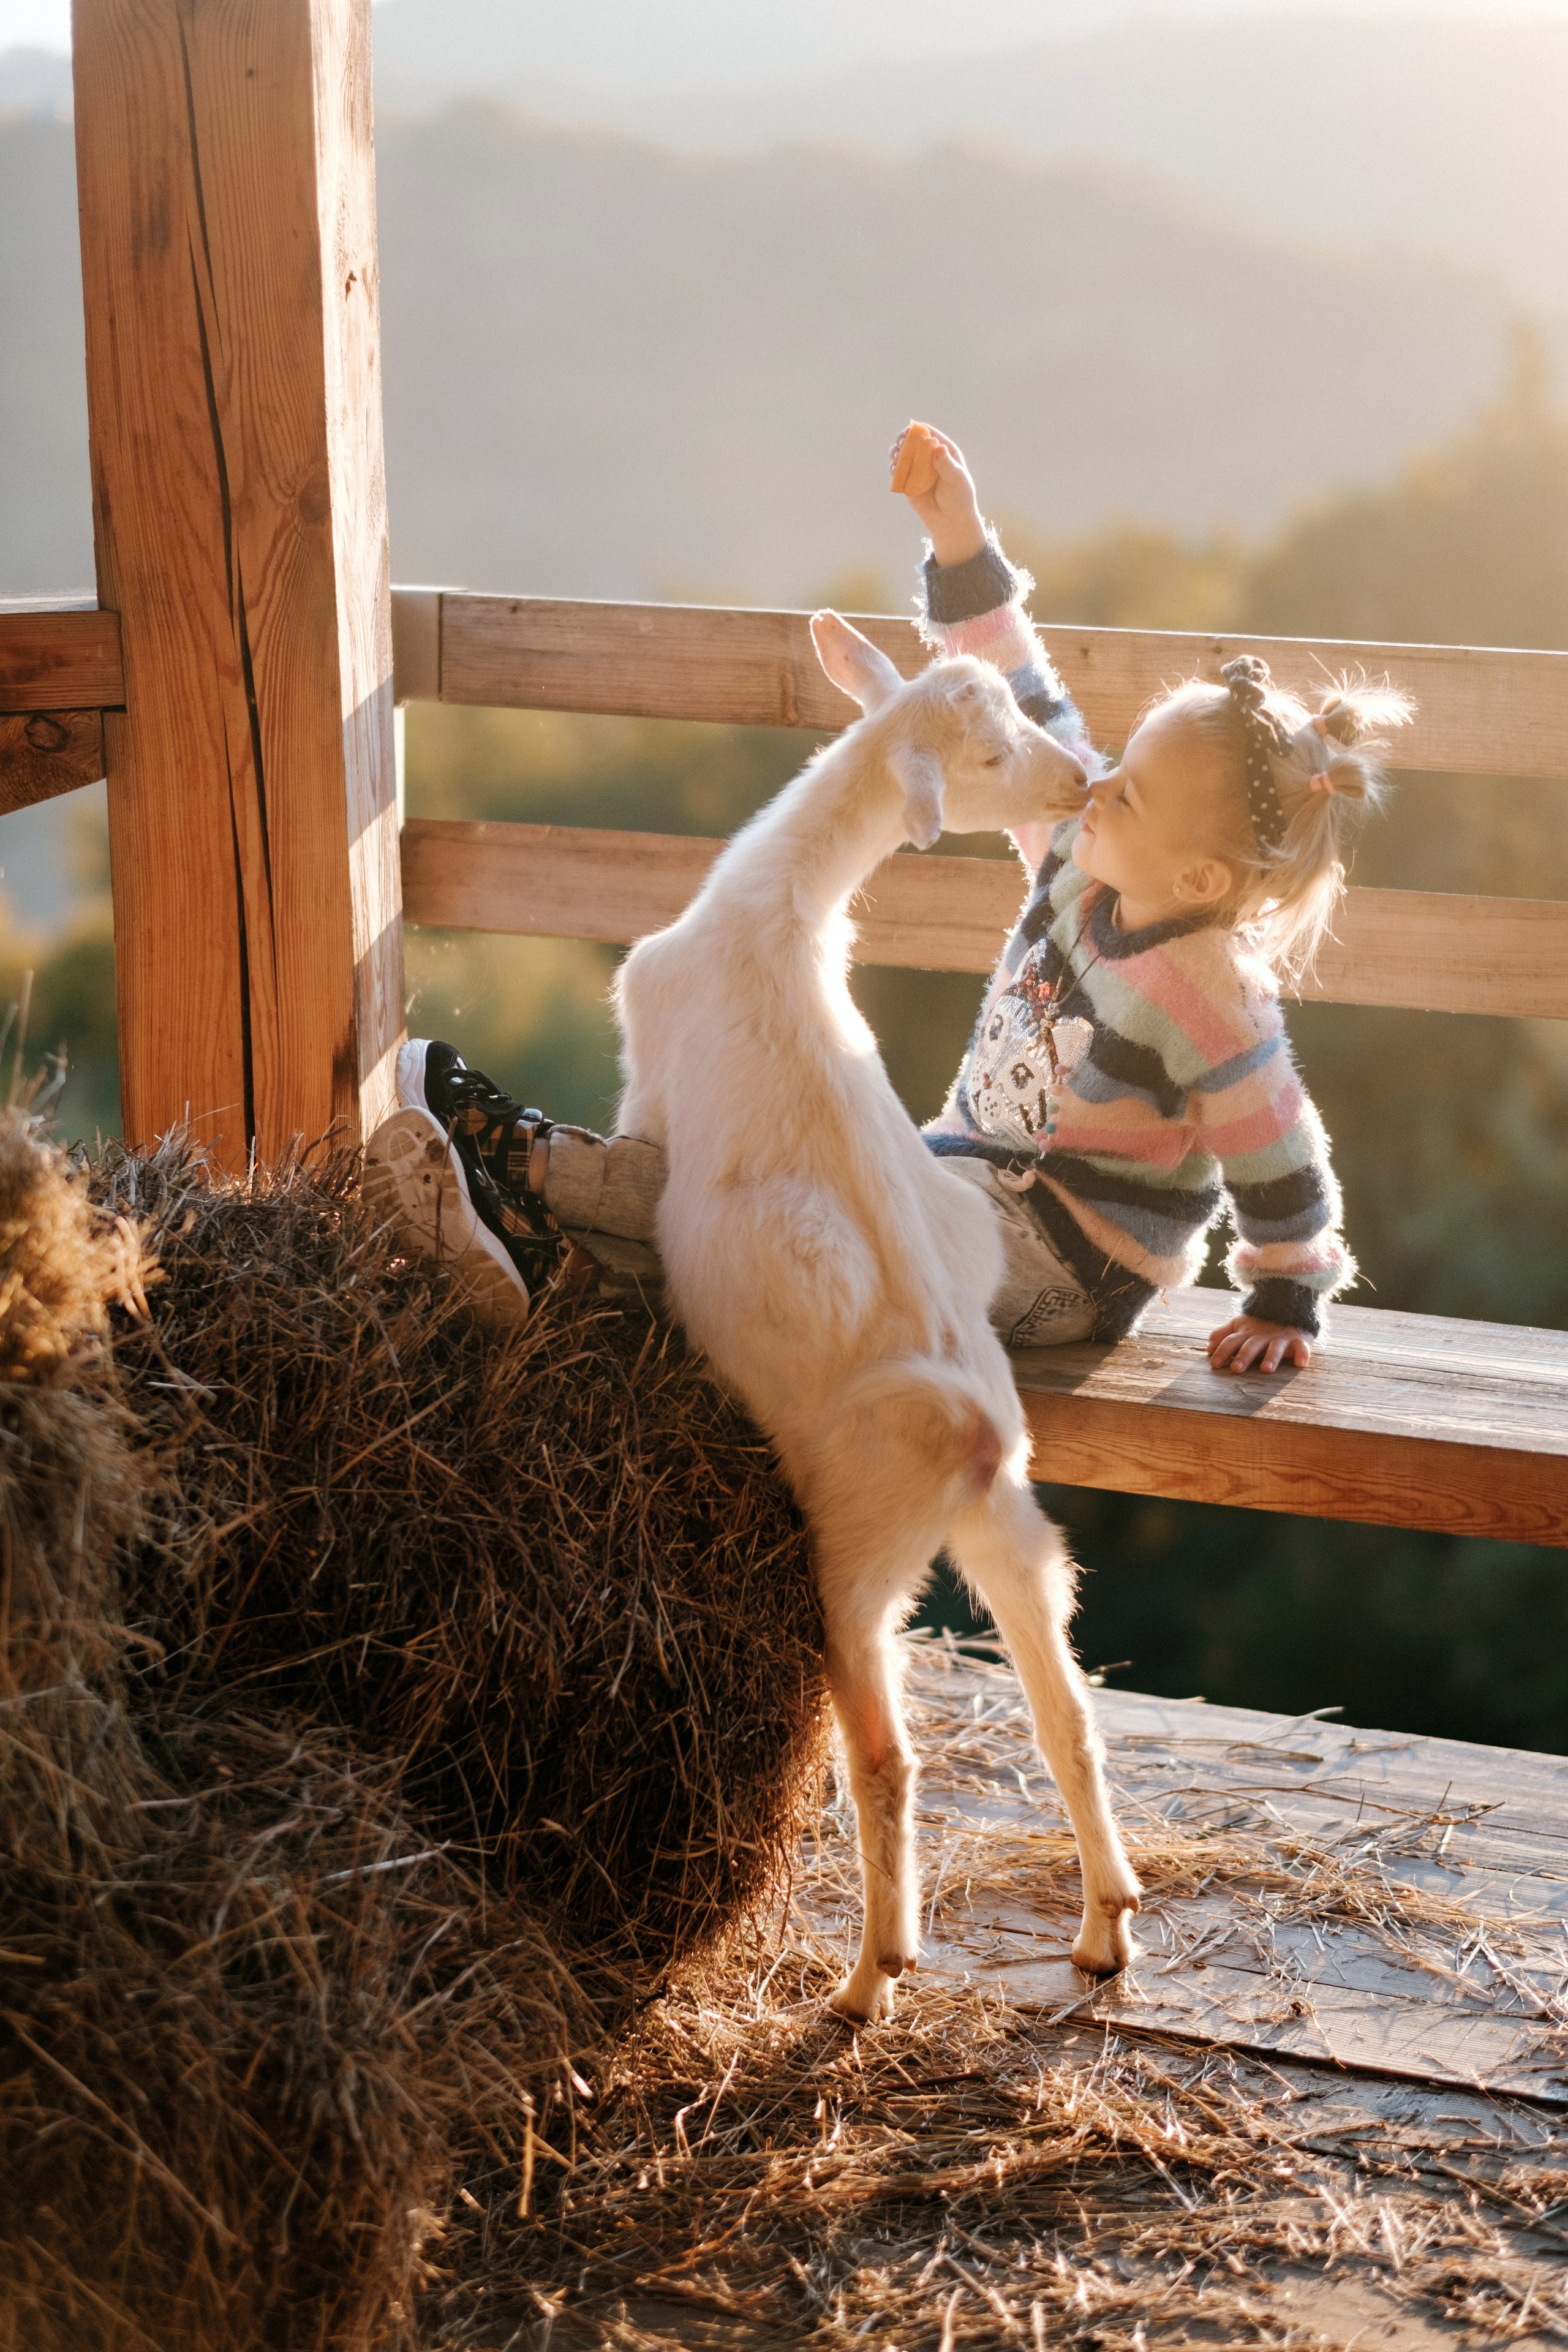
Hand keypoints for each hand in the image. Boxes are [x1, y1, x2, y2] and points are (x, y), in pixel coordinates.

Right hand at [890, 423, 985, 567]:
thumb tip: (938, 447)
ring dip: (896, 453)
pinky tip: (894, 470)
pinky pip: (898, 472)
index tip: (909, 432)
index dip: (918, 430)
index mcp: (944, 451)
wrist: (950, 521)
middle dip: (903, 440)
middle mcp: (929, 457)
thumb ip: (946, 464)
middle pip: (912, 442)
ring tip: (895, 456)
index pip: (929, 434)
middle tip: (899, 443)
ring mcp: (918, 469)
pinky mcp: (908, 482)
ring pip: (903, 455)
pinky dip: (894, 468)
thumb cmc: (959, 498)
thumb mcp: (955, 479)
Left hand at [1207, 1314, 1312, 1374]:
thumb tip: (1208, 1348)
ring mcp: (1281, 1338)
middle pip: (1252, 1345)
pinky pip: (1301, 1347)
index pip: (1231, 1341)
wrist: (1289, 1308)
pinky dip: (1302, 1354)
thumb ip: (1222, 1335)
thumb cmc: (1259, 1324)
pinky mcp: (1298, 1340)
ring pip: (1275, 1347)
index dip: (1222, 1351)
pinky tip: (1300, 1363)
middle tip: (1236, 1368)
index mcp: (1246, 1333)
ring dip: (1271, 1357)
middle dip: (1244, 1356)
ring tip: (1266, 1369)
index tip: (1214, 1364)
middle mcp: (1262, 1336)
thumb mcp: (1239, 1326)